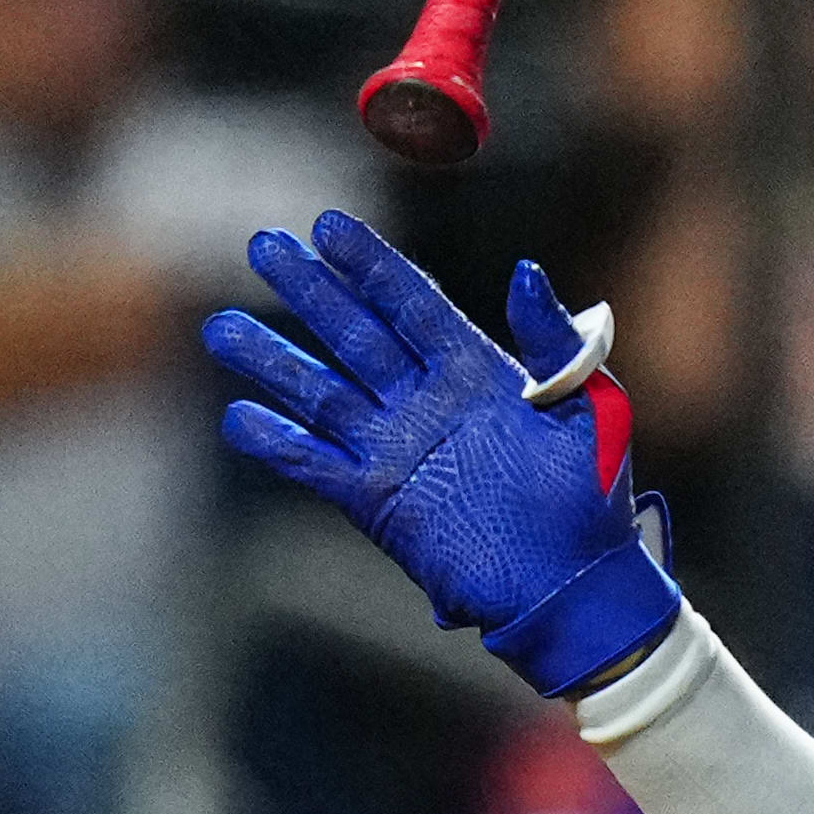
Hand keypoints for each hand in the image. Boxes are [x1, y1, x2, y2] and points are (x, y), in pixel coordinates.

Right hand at [208, 213, 686, 695]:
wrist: (574, 587)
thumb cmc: (592, 498)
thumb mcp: (592, 409)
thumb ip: (553, 342)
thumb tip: (524, 271)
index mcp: (476, 371)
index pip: (411, 303)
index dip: (370, 265)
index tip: (327, 226)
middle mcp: (425, 402)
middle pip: (355, 333)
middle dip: (308, 290)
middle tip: (262, 246)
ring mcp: (396, 449)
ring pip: (323, 392)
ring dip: (274, 360)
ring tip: (221, 327)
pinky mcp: (377, 501)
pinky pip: (316, 464)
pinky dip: (278, 442)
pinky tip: (240, 417)